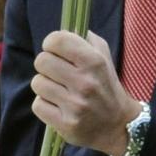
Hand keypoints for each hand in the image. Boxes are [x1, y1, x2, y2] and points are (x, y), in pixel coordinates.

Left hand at [30, 30, 138, 155]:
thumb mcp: (104, 58)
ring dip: (45, 86)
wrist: (117, 125)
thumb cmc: (105, 87)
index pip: (57, 40)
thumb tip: (64, 30)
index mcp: (94, 62)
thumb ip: (86, 40)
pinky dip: (44, 105)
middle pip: (42, 61)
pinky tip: (57, 105)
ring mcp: (75, 105)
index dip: (51, 43)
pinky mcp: (65, 124)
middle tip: (56, 73)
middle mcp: (85, 82)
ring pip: (37, 83)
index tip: (55, 50)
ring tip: (58, 91)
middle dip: (46, 66)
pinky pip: (38, 105)